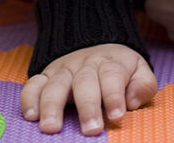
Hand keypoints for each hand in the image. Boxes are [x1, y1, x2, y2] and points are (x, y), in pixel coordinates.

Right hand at [20, 44, 156, 135]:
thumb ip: (143, 85)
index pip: (111, 77)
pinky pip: (33, 84)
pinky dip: (29, 98)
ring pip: (56, 85)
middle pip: (84, 83)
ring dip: (52, 106)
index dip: (114, 96)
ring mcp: (63, 70)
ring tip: (51, 128)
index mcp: (110, 64)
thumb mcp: (139, 71)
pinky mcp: (46, 76)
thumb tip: (132, 101)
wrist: (97, 44)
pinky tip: (31, 116)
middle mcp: (85, 65)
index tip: (117, 116)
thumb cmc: (119, 69)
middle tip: (91, 129)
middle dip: (87, 106)